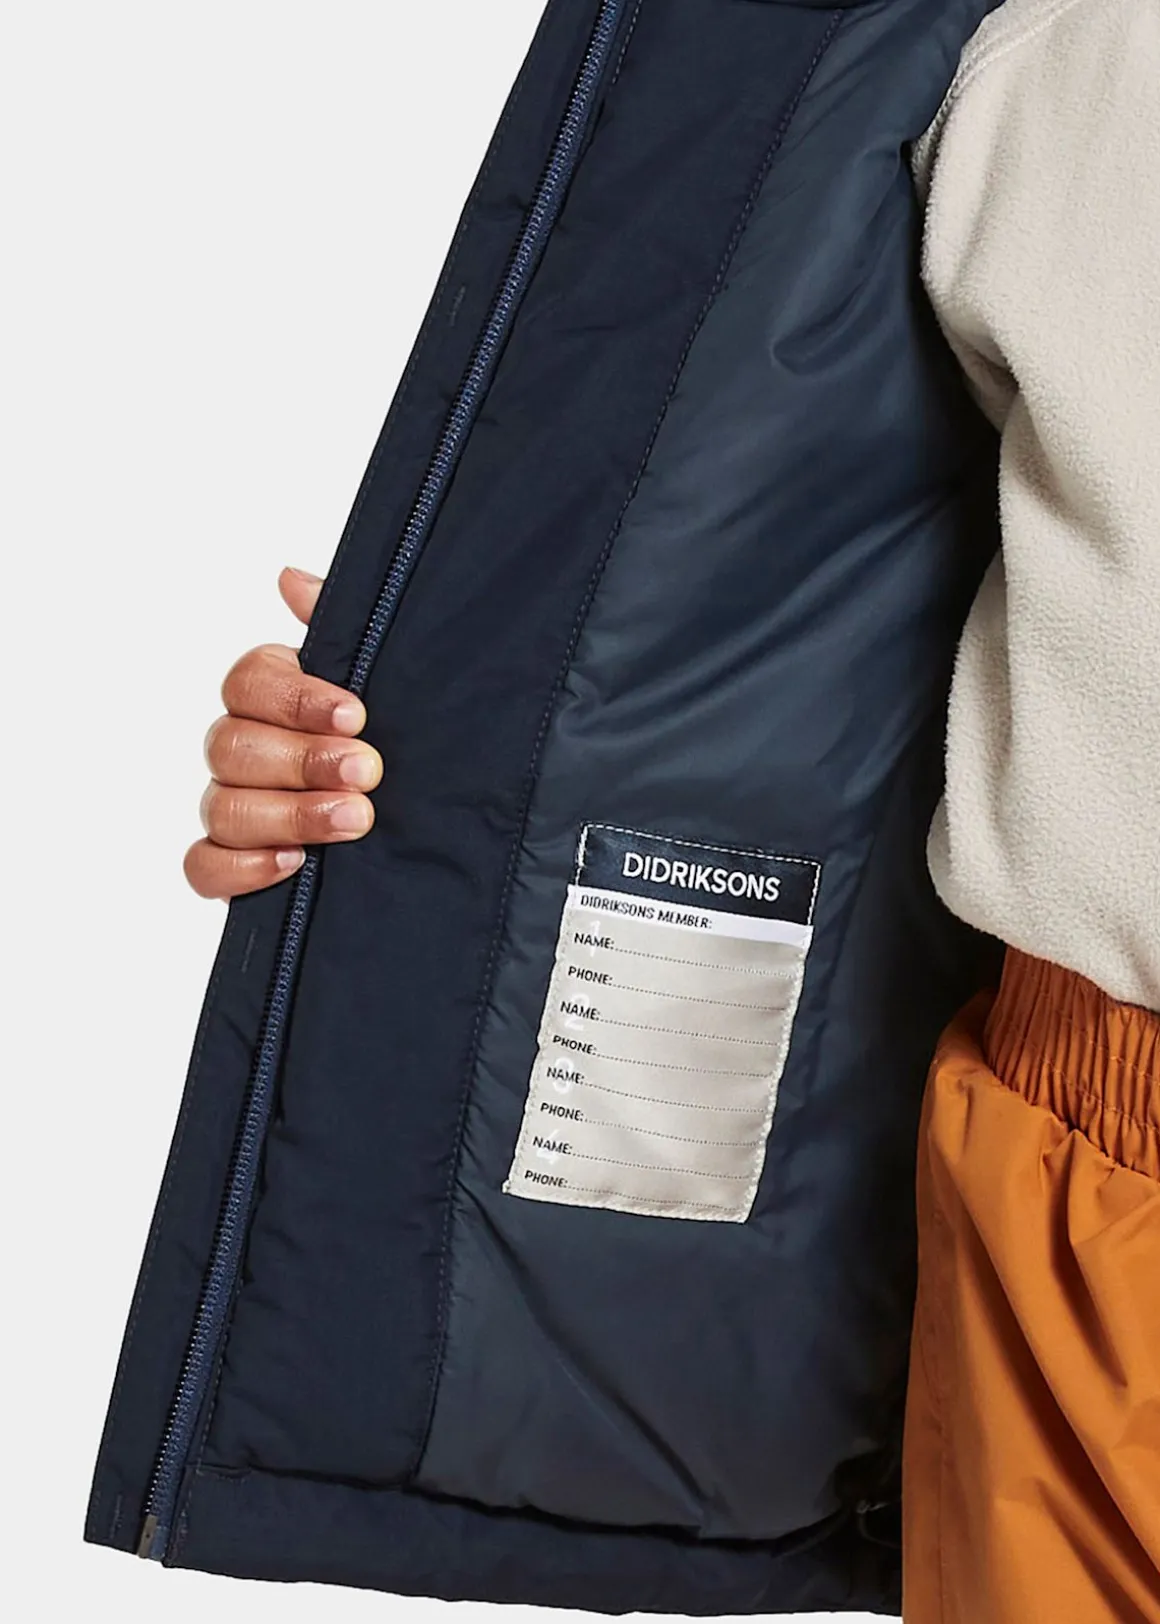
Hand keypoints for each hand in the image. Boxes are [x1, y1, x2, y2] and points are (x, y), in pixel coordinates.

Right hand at [184, 568, 382, 898]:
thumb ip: (341, 628)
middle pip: (231, 745)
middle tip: (368, 771)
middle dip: (302, 760)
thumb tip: (290, 579)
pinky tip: (295, 862)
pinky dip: (242, 867)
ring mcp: (232, 807)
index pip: (248, 682)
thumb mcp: (387, 681)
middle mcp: (242, 749)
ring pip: (222, 808)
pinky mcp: (232, 865)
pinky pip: (203, 867)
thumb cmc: (395, 741)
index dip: (296, 698)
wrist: (430, 821)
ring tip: (355, 819)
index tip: (357, 714)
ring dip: (289, 814)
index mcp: (270, 696)